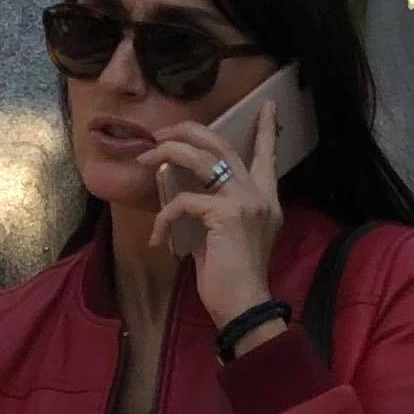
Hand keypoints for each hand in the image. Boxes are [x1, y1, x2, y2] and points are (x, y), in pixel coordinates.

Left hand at [148, 92, 285, 326]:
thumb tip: (176, 181)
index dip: (266, 129)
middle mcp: (258, 194)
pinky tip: (157, 238)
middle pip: (221, 144)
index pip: (266, 156)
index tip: (268, 106)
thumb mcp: (221, 234)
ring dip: (167, 154)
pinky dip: (164, 216)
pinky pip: (183, 200)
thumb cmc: (231, 277)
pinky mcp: (225, 214)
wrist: (243, 307)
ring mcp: (244, 201)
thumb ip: (210, 205)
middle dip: (188, 131)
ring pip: (200, 158)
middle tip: (162, 133)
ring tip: (145, 159)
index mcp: (265, 199)